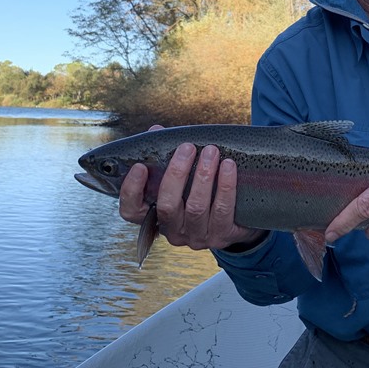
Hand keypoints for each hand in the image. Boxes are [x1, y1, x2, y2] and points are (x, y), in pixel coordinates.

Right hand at [119, 134, 267, 251]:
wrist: (237, 218)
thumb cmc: (202, 192)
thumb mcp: (182, 176)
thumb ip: (166, 155)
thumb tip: (156, 130)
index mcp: (156, 216)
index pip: (132, 211)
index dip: (132, 191)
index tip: (140, 166)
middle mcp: (173, 231)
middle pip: (167, 206)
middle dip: (176, 173)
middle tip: (187, 147)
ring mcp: (197, 237)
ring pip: (196, 207)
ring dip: (203, 176)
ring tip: (211, 151)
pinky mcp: (222, 235)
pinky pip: (223, 210)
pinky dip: (225, 186)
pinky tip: (228, 166)